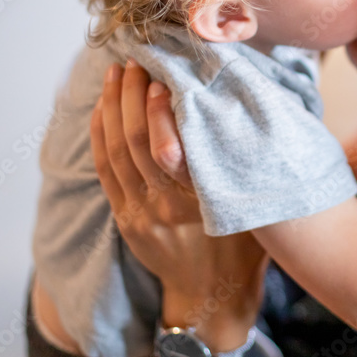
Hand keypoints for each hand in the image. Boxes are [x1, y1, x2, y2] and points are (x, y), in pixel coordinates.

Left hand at [90, 61, 266, 347]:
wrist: (211, 297)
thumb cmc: (245, 246)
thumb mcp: (256, 205)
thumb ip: (244, 164)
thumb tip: (246, 108)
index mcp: (199, 201)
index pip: (169, 146)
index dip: (159, 109)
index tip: (163, 77)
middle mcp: (164, 207)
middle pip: (135, 141)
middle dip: (130, 95)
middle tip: (136, 59)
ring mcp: (138, 214)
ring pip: (115, 151)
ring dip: (112, 107)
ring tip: (117, 71)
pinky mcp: (124, 219)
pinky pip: (105, 170)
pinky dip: (101, 134)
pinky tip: (103, 107)